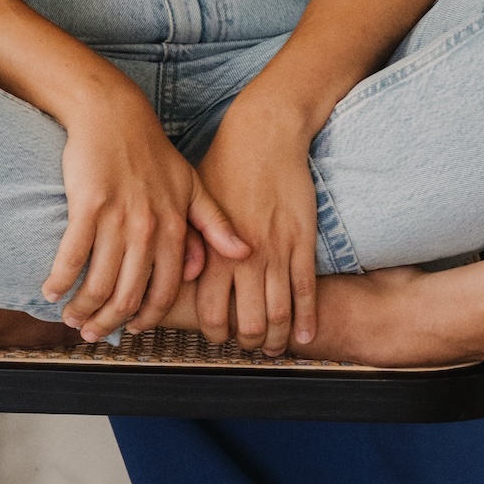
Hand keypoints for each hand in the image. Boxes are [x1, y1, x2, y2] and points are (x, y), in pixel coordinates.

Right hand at [44, 81, 248, 342]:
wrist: (114, 114)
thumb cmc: (152, 150)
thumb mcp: (192, 185)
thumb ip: (214, 224)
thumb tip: (243, 254)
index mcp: (175, 228)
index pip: (162, 292)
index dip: (144, 319)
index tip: (129, 328)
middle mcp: (148, 229)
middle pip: (127, 296)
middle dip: (108, 322)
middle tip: (92, 334)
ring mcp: (117, 219)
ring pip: (99, 283)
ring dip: (82, 308)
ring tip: (70, 317)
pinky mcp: (87, 206)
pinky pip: (71, 256)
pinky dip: (60, 280)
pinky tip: (49, 291)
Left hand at [193, 84, 320, 355]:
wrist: (264, 135)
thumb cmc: (226, 164)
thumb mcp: (196, 203)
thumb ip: (191, 239)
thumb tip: (176, 270)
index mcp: (213, 250)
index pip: (212, 313)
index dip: (216, 333)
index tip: (219, 337)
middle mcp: (244, 258)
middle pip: (248, 323)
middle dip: (249, 343)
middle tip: (250, 347)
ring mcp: (276, 252)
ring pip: (279, 314)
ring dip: (277, 339)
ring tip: (275, 347)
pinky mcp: (302, 243)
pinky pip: (306, 292)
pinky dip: (307, 320)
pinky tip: (305, 335)